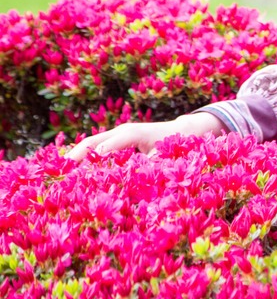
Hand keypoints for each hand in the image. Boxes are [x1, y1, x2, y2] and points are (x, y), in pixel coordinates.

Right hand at [65, 113, 224, 160]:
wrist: (181, 131)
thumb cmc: (174, 144)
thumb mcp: (164, 156)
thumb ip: (149, 166)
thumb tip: (136, 180)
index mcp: (133, 133)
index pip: (110, 145)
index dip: (96, 157)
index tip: (82, 172)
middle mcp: (122, 131)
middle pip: (93, 141)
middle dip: (77, 155)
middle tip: (61, 172)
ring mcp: (117, 133)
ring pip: (91, 143)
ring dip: (76, 156)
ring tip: (60, 172)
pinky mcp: (116, 139)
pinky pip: (96, 146)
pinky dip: (83, 155)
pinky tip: (72, 169)